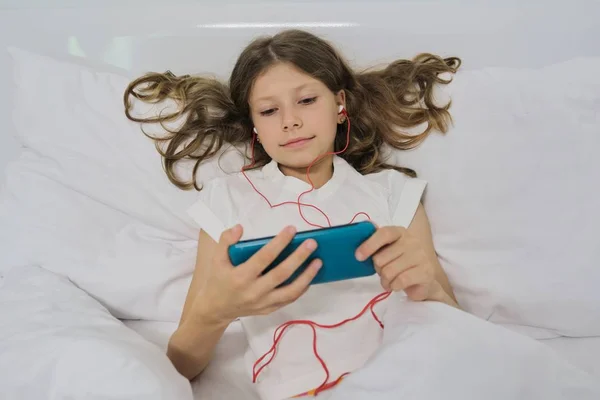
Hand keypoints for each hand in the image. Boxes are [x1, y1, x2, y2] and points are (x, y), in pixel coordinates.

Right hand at [192, 225, 321, 325]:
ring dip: (307, 276)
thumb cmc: (218, 281)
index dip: (279, 243)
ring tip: (318, 262)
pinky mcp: (269, 309)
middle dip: (299, 257)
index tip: (292, 229)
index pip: (264, 257)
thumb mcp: (216, 259)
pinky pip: (289, 299)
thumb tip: (239, 228)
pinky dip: (301, 288)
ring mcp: (263, 303)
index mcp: (241, 277)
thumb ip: (226, 241)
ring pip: (291, 291)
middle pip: (282, 273)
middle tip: (312, 243)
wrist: (215, 310)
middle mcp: (254, 291)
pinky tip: (309, 276)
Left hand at [355, 226, 443, 300]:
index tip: (358, 256)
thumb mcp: (387, 251)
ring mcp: (421, 256)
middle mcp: (412, 241)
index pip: (384, 233)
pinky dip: (394, 286)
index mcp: (400, 232)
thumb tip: (362, 234)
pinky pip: (400, 281)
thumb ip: (376, 243)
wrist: (423, 281)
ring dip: (385, 281)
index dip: (369, 245)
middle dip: (378, 269)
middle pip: (381, 258)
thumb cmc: (401, 265)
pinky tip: (397, 286)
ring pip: (389, 271)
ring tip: (390, 281)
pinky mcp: (426, 272)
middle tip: (384, 272)